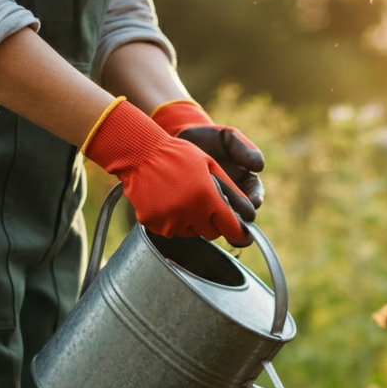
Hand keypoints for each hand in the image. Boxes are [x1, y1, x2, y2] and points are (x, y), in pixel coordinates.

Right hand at [84, 99, 254, 245]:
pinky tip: (164, 200)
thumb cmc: (177, 154)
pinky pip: (169, 230)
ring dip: (190, 221)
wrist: (138, 152)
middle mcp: (191, 214)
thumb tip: (248, 210)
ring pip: (191, 232)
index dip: (238, 233)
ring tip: (180, 197)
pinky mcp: (154, 225)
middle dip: (211, 222)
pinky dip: (170, 220)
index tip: (242, 235)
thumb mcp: (209, 164)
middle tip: (203, 204)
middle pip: (211, 233)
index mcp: (208, 199)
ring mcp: (171, 221)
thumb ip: (230, 188)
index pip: (231, 228)